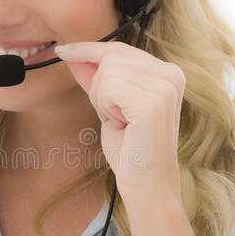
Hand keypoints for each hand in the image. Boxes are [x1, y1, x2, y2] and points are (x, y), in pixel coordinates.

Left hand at [53, 41, 185, 205]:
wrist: (147, 187)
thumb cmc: (131, 152)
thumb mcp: (109, 106)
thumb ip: (96, 78)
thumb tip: (73, 54)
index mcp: (168, 73)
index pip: (120, 48)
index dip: (88, 49)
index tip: (62, 51)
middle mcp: (172, 74)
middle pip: (110, 56)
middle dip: (97, 86)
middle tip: (112, 115)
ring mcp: (165, 87)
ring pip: (107, 70)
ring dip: (102, 99)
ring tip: (122, 122)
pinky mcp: (152, 101)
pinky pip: (108, 86)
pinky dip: (105, 106)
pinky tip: (122, 124)